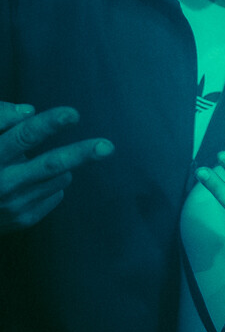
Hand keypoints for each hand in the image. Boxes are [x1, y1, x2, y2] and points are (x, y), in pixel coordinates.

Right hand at [0, 101, 113, 233]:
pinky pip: (57, 193)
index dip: (50, 123)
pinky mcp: (24, 219)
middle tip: (107, 146)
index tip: (73, 114)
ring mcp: (14, 204)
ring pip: (60, 176)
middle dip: (81, 153)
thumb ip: (0, 117)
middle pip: (51, 164)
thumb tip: (29, 111)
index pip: (24, 136)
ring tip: (36, 166)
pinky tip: (32, 183)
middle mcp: (3, 182)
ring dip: (60, 166)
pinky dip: (52, 183)